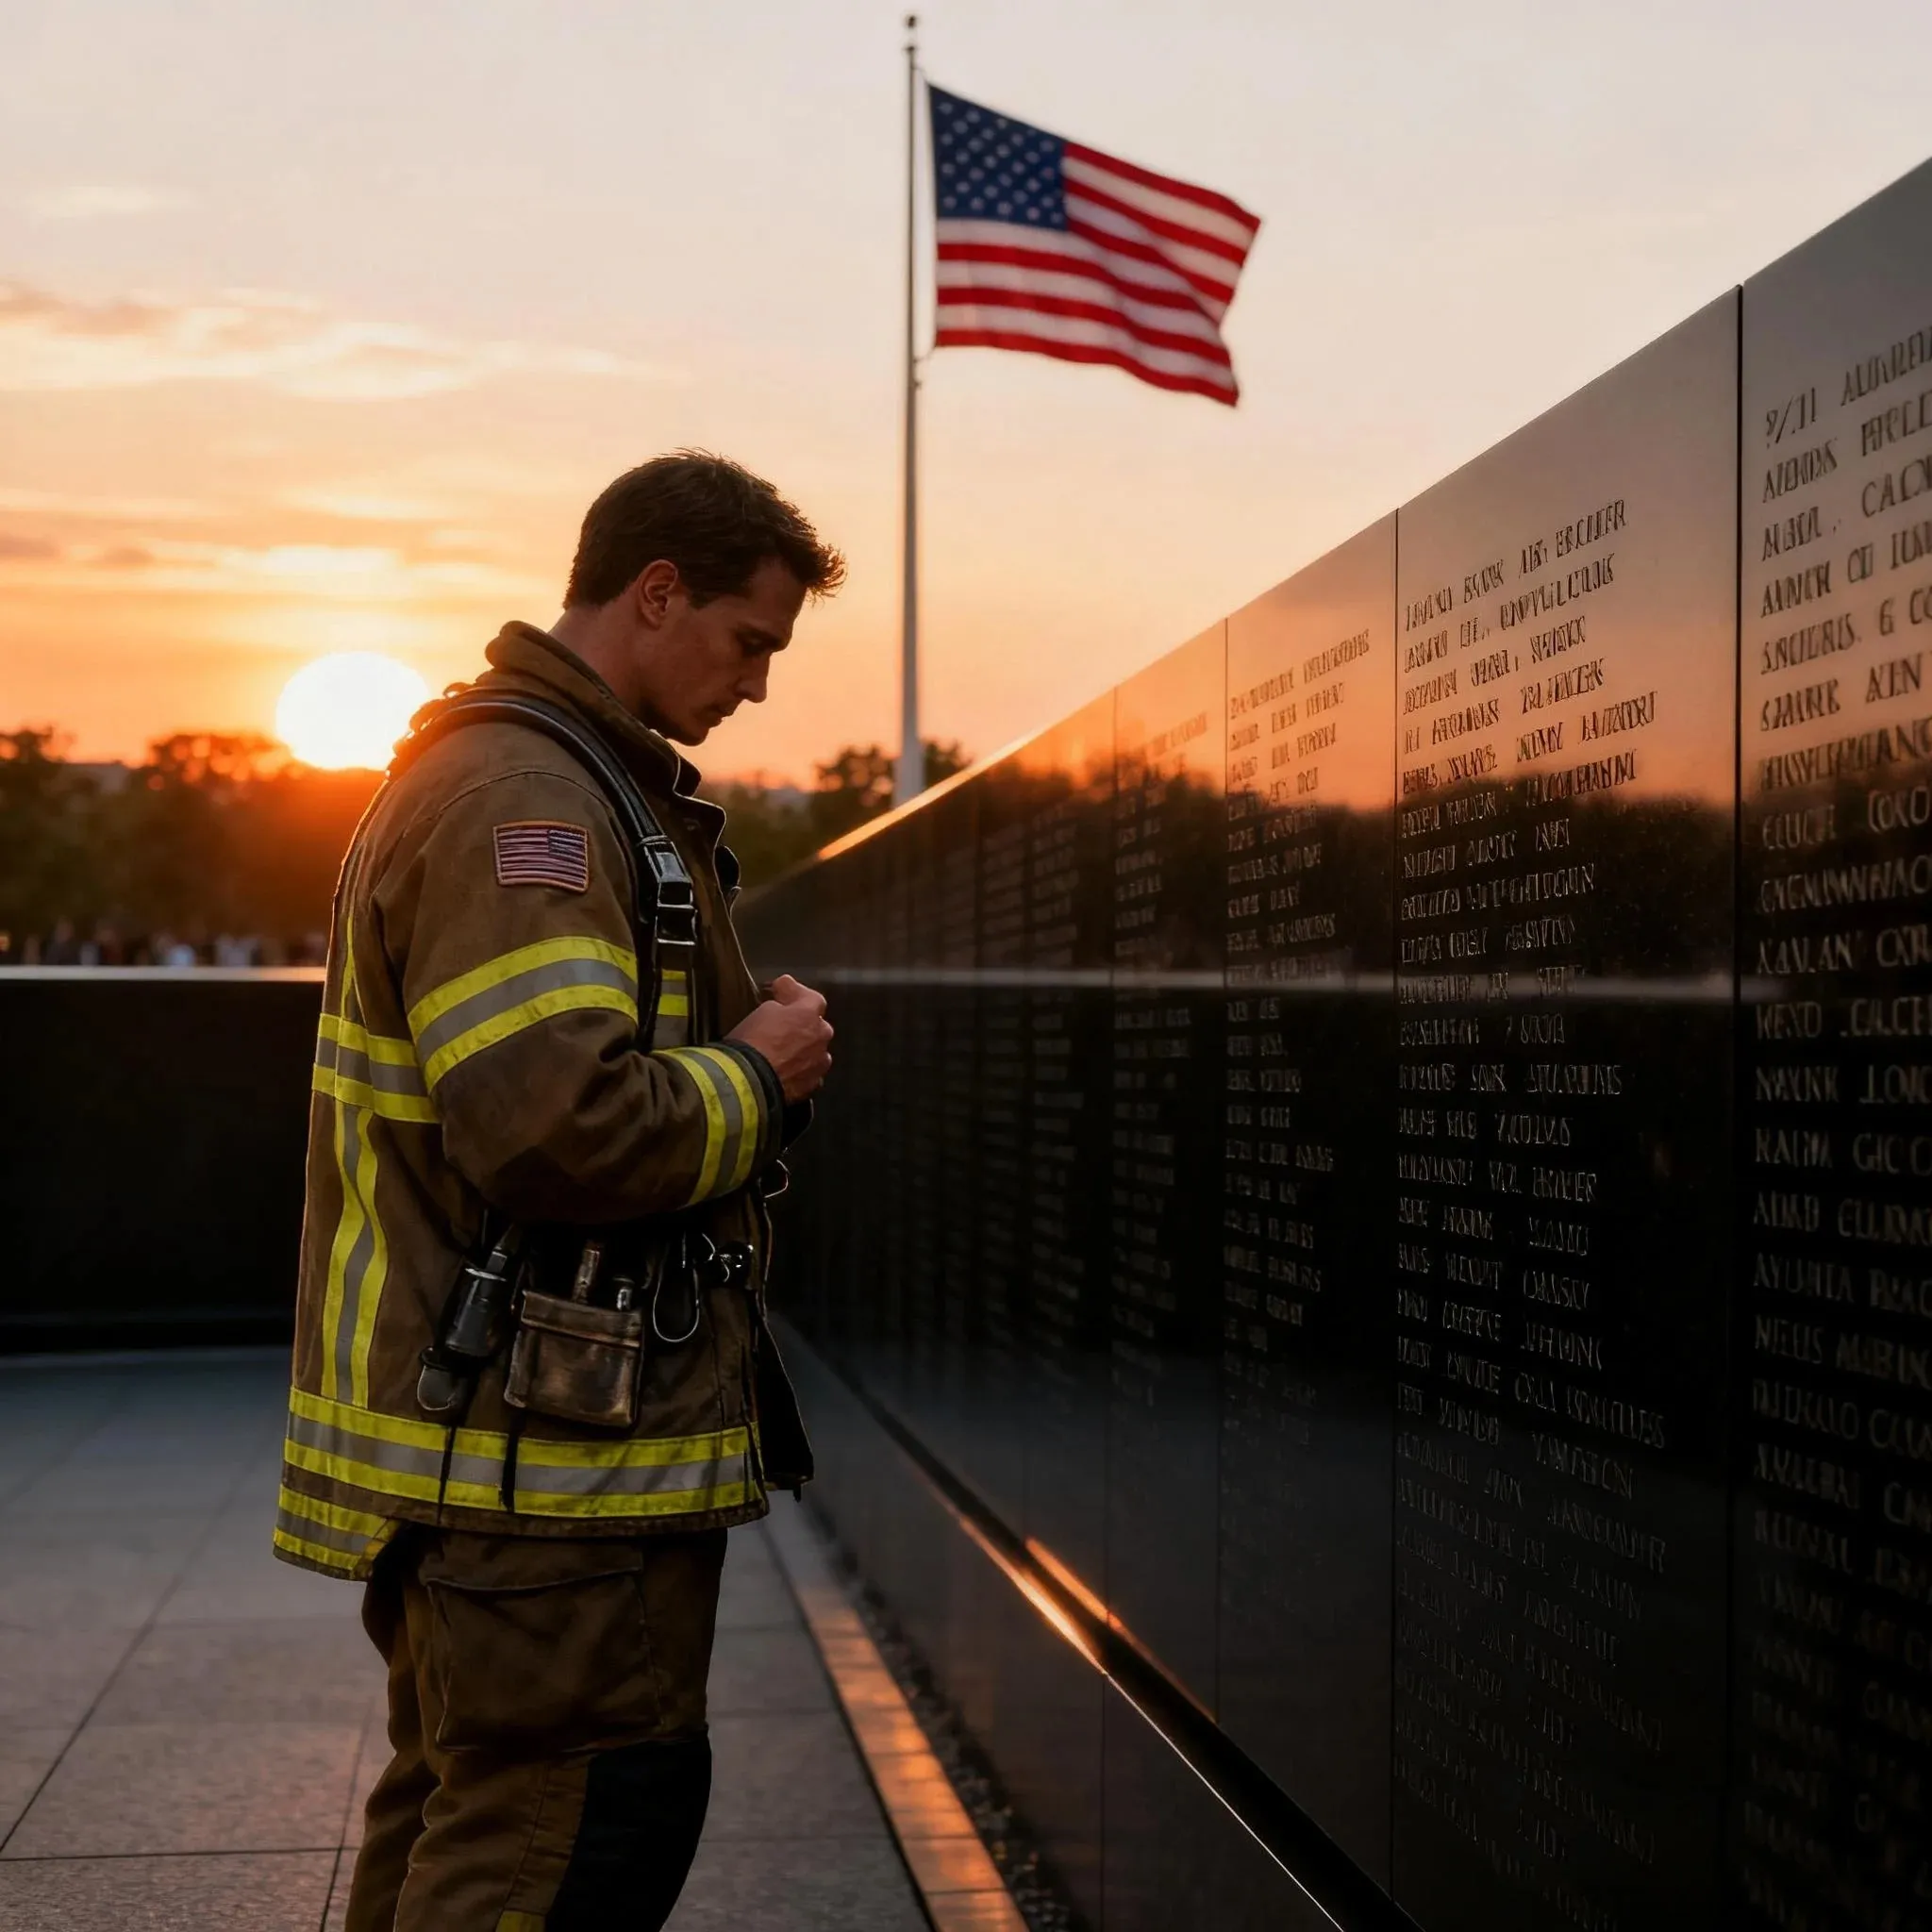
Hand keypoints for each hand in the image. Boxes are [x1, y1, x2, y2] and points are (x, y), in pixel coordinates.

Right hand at [729, 974, 831, 1102]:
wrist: (750, 1081)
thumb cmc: (753, 1041)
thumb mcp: (761, 1012)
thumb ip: (779, 1007)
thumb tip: (781, 1010)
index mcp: (809, 1013)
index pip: (810, 996)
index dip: (793, 991)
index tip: (779, 989)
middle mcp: (821, 1036)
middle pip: (816, 1024)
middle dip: (801, 1022)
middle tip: (782, 1023)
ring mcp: (819, 1062)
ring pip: (815, 1049)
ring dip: (802, 1047)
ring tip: (783, 1051)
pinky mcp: (812, 1084)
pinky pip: (808, 1071)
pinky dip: (799, 1069)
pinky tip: (785, 1069)